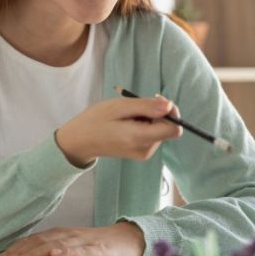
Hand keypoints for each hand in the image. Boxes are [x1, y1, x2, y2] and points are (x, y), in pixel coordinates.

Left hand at [0, 222, 146, 255]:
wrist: (126, 239)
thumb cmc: (97, 247)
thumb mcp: (71, 249)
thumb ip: (53, 254)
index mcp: (57, 235)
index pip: (29, 241)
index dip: (12, 251)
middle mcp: (65, 235)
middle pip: (36, 242)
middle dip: (16, 254)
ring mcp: (79, 241)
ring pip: (53, 244)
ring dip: (35, 253)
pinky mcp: (95, 249)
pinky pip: (78, 249)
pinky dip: (64, 251)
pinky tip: (54, 255)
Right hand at [55, 95, 181, 166]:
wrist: (80, 141)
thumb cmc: (96, 120)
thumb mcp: (119, 107)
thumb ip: (146, 106)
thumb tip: (170, 105)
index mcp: (140, 138)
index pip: (174, 129)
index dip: (171, 113)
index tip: (155, 102)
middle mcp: (146, 149)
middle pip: (168, 128)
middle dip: (158, 113)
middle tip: (135, 106)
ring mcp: (144, 153)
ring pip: (161, 130)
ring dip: (150, 118)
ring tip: (128, 116)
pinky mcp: (142, 153)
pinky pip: (153, 135)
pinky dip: (146, 125)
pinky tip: (129, 123)